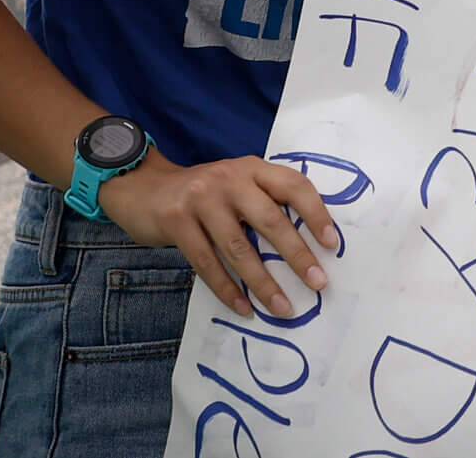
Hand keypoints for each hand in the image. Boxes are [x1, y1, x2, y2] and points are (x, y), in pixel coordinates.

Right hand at [98, 153, 339, 319]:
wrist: (143, 187)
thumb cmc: (202, 194)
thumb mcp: (235, 185)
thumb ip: (262, 201)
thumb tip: (306, 246)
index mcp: (251, 169)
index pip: (293, 185)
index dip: (315, 213)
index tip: (332, 244)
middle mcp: (229, 179)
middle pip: (269, 219)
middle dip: (297, 255)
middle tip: (318, 283)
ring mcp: (201, 199)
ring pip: (239, 247)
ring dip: (263, 282)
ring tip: (283, 308)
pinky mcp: (177, 221)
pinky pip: (207, 262)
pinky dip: (227, 289)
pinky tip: (243, 308)